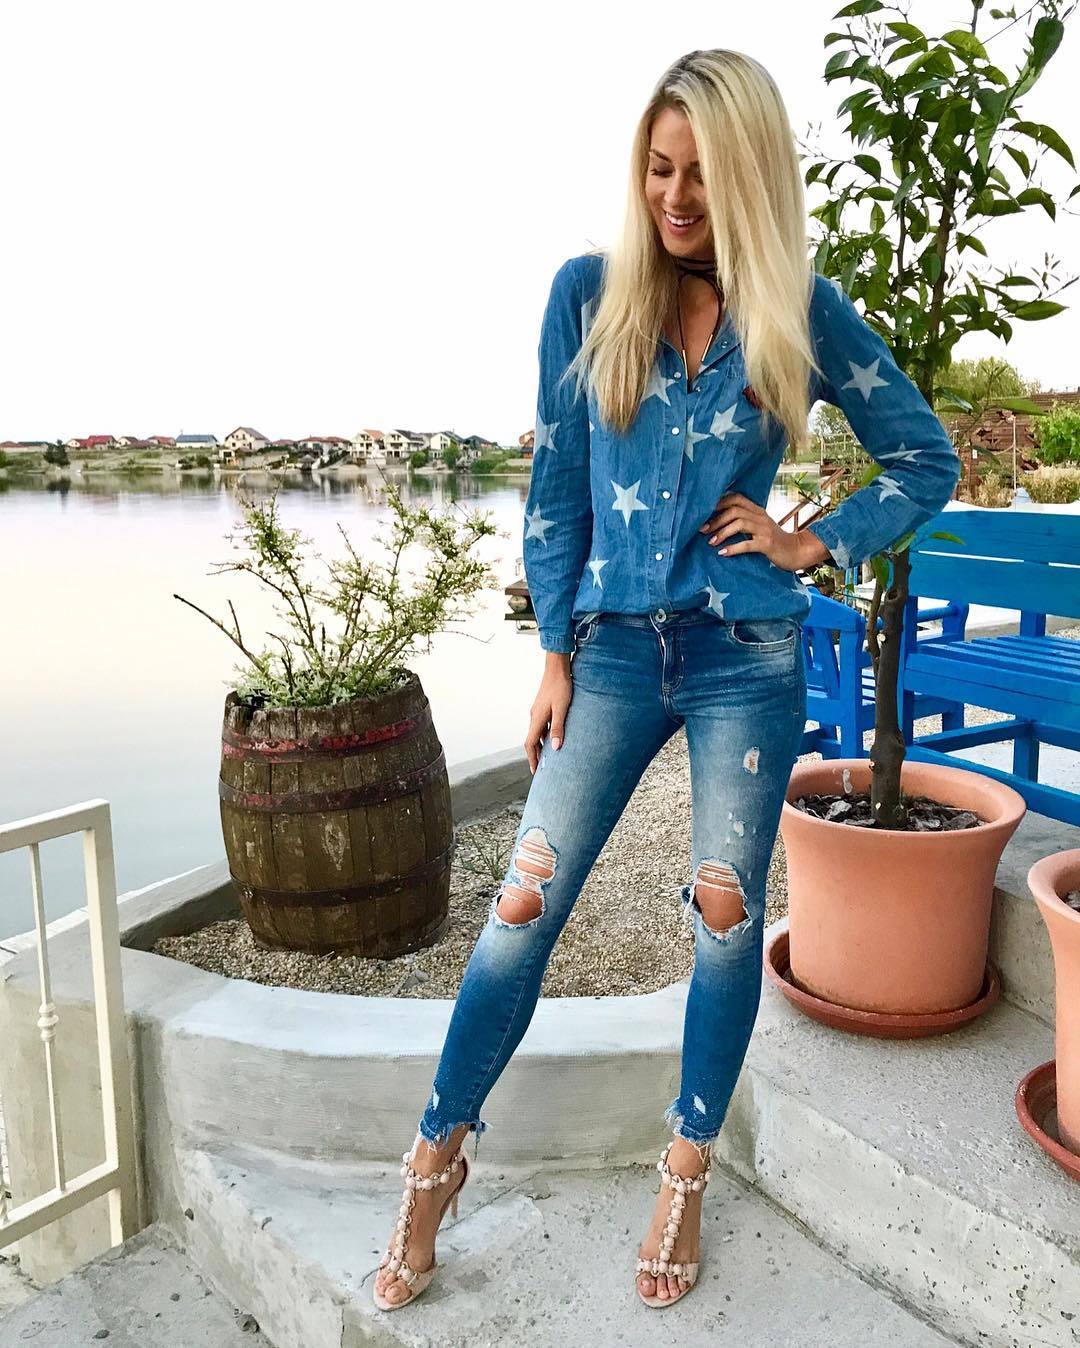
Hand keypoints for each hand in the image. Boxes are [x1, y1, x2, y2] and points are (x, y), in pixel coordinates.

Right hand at [524, 655, 572, 773]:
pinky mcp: (542, 707)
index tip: (536, 771)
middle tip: (541, 768)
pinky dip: (544, 736)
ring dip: (540, 746)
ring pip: (536, 733)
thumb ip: (558, 728)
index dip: (532, 758)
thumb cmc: (561, 687)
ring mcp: (537, 711)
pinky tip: (552, 738)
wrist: (557, 668)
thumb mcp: (562, 709)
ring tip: (548, 757)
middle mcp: (534, 716)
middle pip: (532, 740)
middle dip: (535, 755)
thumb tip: (555, 748)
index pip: (530, 743)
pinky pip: (540, 726)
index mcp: (537, 718)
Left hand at [698, 492, 830, 571]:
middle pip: (734, 511)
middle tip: (703, 530)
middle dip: (716, 520)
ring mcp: (765, 530)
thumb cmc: (773, 540)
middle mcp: (761, 517)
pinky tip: (723, 553)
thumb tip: (717, 522)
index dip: (718, 503)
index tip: (703, 514)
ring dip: (722, 533)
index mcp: (757, 510)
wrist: (796, 551)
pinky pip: (747, 544)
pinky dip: (733, 548)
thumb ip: (744, 521)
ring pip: (739, 524)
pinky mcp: (767, 544)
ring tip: (711, 542)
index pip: (736, 498)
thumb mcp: (759, 526)